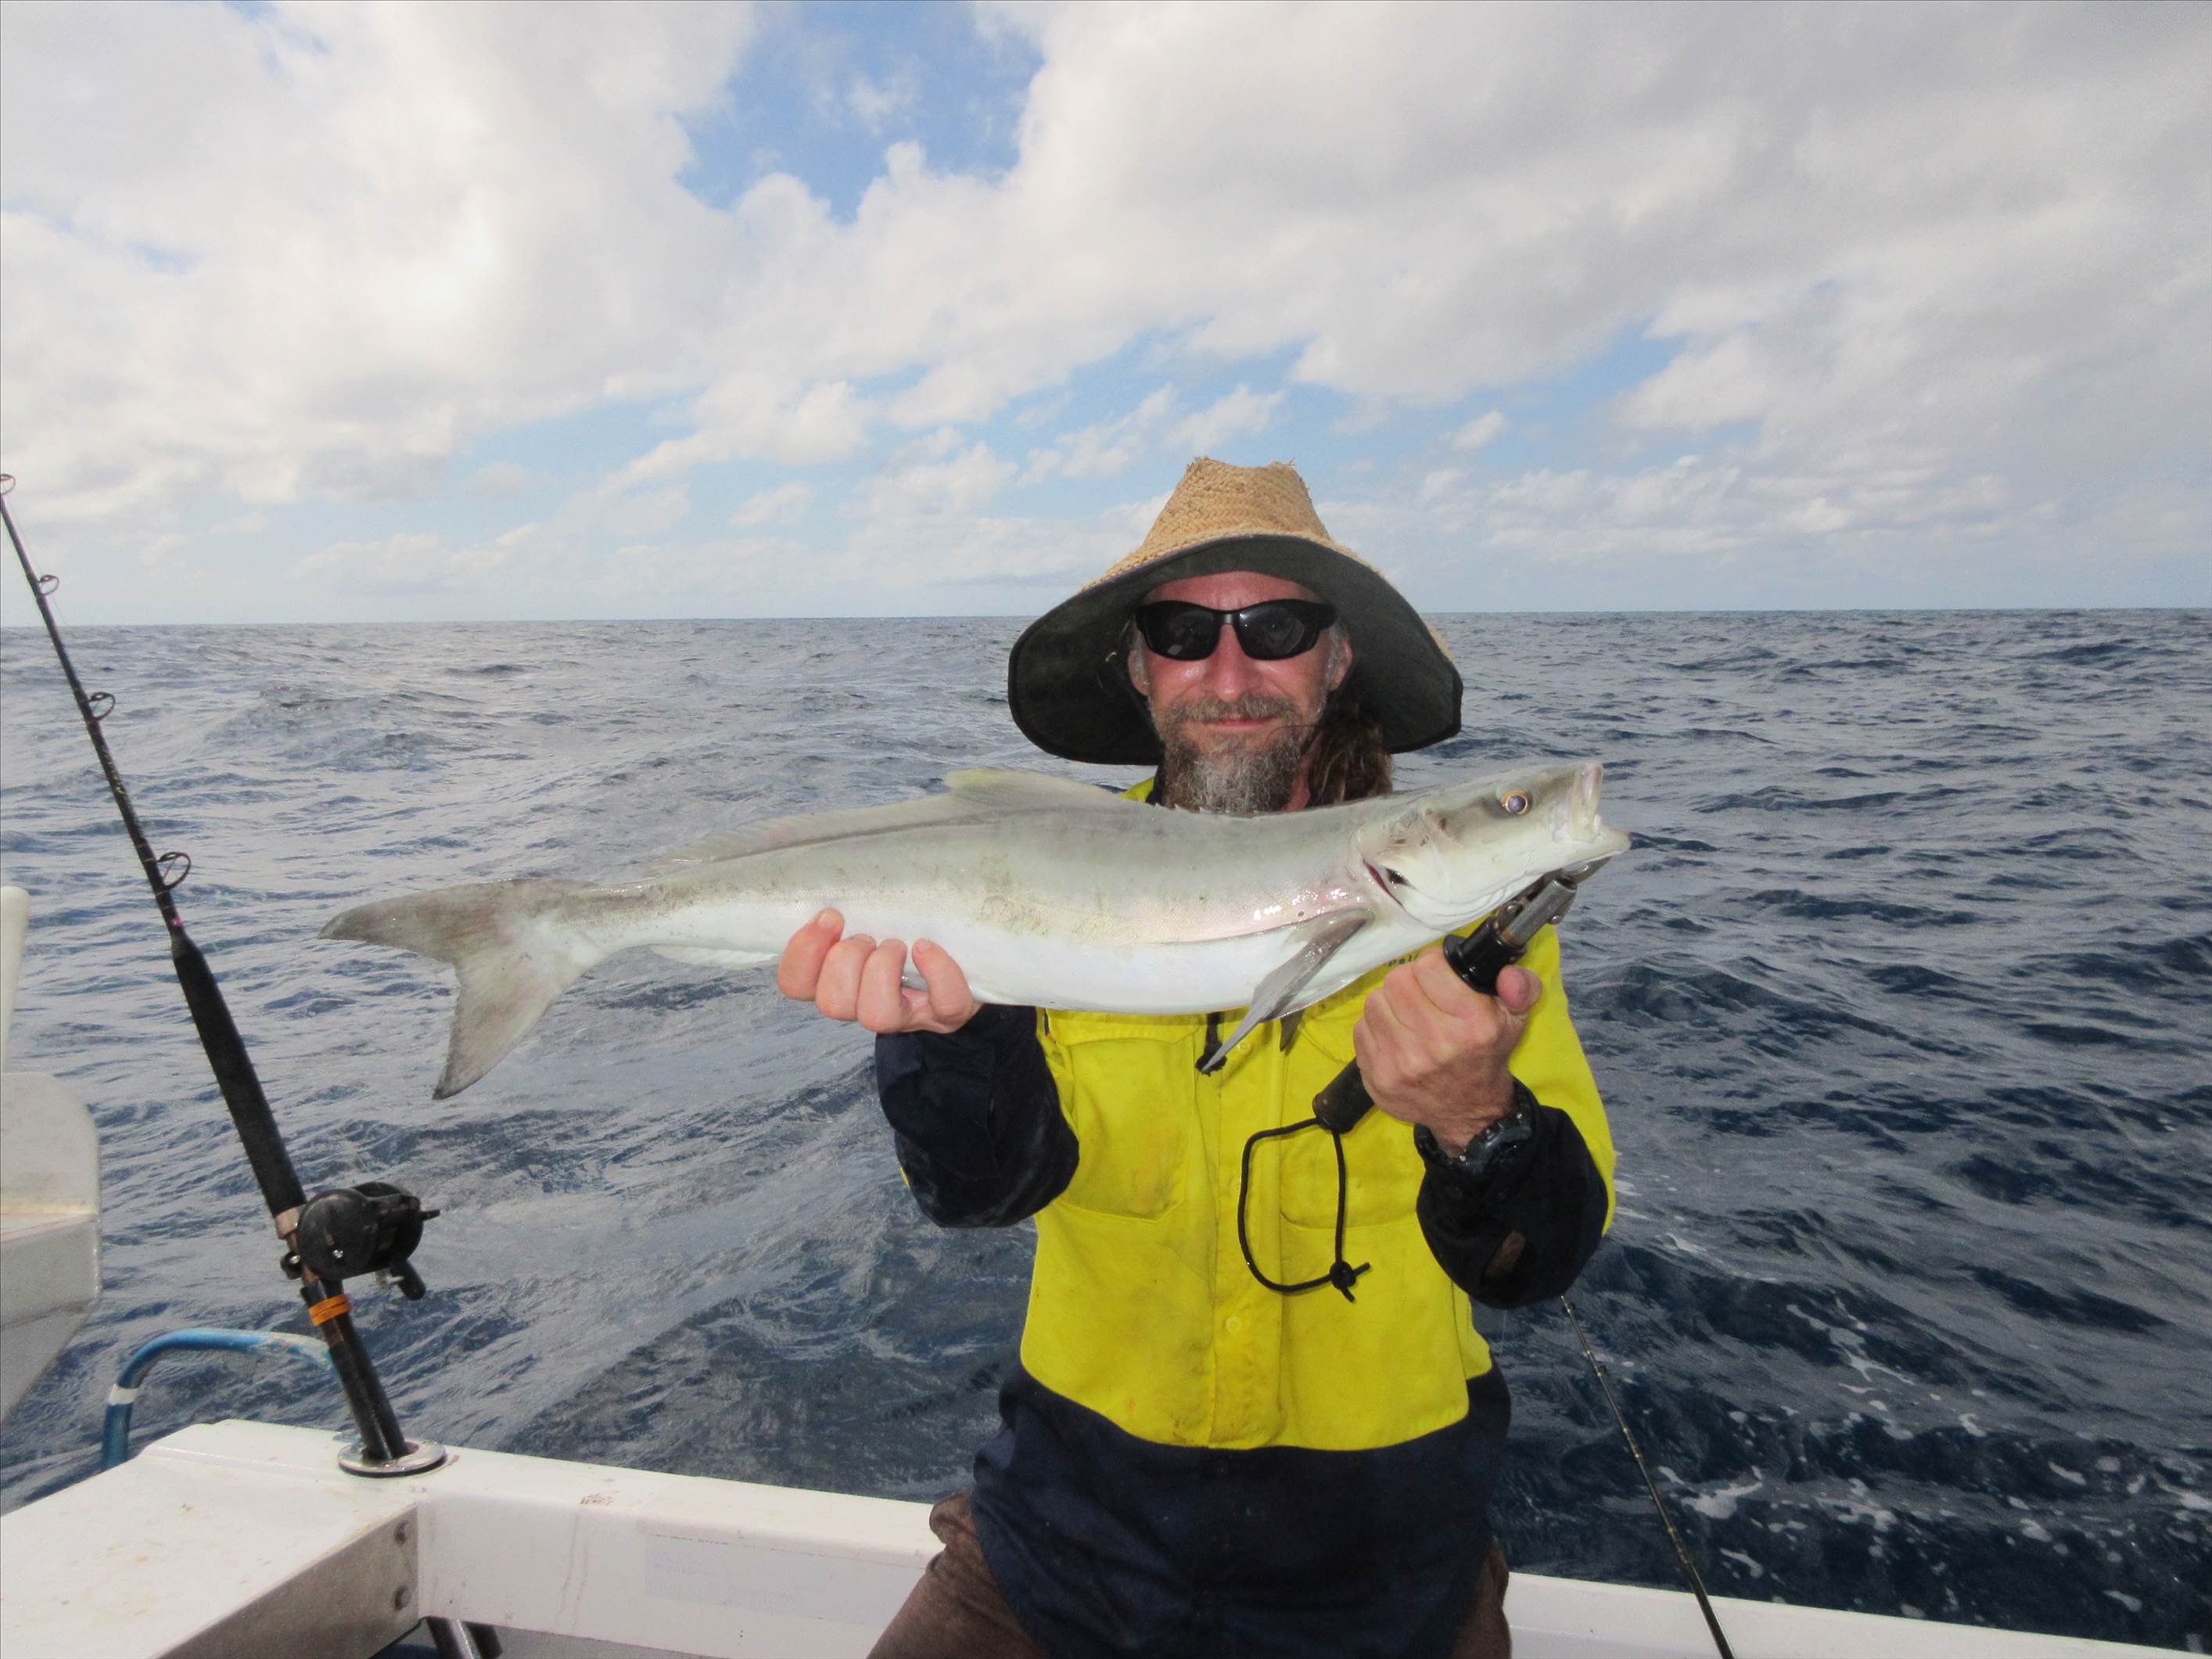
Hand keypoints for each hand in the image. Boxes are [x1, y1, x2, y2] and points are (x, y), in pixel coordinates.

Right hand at [776, 909, 980, 1034]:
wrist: (961, 954)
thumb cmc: (902, 927)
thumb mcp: (869, 914)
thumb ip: (848, 904)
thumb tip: (834, 873)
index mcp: (837, 981)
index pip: (795, 984)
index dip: (803, 954)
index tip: (829, 916)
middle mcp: (864, 1005)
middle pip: (832, 1003)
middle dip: (845, 960)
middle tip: (867, 936)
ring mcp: (907, 1014)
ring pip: (876, 1015)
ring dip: (881, 970)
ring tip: (897, 944)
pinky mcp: (948, 1012)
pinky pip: (943, 1001)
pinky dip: (937, 971)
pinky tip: (927, 947)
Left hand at [1353, 949, 1541, 1155]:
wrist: (1468, 1111)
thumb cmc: (1487, 1054)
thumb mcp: (1515, 1018)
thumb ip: (1521, 988)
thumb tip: (1509, 974)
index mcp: (1473, 1026)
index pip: (1429, 967)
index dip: (1434, 965)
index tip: (1440, 977)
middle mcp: (1436, 1044)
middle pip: (1398, 981)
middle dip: (1410, 982)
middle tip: (1423, 996)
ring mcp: (1403, 1064)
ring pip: (1376, 1002)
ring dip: (1391, 1004)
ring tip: (1409, 1017)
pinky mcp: (1378, 1077)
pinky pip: (1362, 1029)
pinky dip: (1377, 1028)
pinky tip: (1396, 1038)